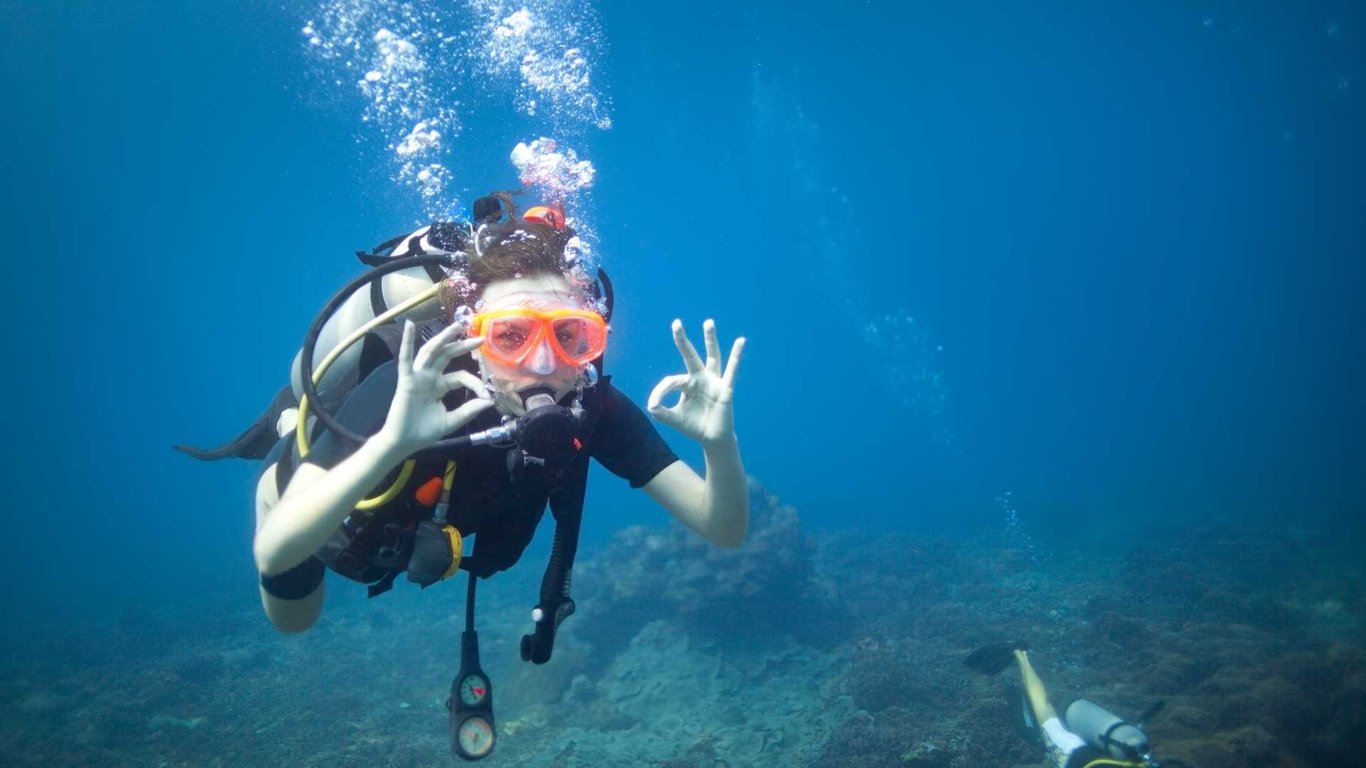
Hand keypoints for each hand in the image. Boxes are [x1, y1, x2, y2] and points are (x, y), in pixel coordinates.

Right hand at [383, 320, 492, 452]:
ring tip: (457, 326)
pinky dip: (406, 341)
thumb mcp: (452, 420)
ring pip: (431, 352)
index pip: (461, 376)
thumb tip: (489, 401)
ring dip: (443, 338)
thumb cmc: (424, 432)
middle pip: (447, 356)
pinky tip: (409, 326)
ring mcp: (417, 377)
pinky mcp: (406, 380)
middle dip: (463, 346)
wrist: (404, 442)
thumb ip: (469, 410)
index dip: (475, 383)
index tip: (488, 396)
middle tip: (480, 338)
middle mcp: (429, 377)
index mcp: (440, 386)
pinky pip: (405, 358)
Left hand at [648, 319, 744, 445]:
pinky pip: (731, 371)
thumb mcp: (675, 419)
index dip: (660, 391)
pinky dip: (737, 356)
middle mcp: (700, 379)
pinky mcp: (725, 389)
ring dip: (710, 340)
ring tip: (708, 323)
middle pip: (690, 356)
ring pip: (713, 357)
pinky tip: (741, 342)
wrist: (712, 439)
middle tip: (676, 322)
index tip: (654, 404)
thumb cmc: (694, 426)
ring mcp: (714, 382)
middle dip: (682, 341)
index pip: (671, 381)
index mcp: (688, 384)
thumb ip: (662, 412)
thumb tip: (651, 404)